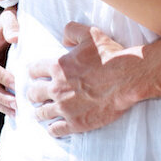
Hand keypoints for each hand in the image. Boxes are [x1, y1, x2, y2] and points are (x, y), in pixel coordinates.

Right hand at [0, 6, 18, 116]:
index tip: (17, 83)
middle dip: (2, 96)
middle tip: (18, 103)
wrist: (4, 30)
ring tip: (18, 111)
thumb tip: (15, 38)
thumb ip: (11, 25)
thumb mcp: (9, 18)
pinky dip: (3, 105)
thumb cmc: (7, 23)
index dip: (2, 77)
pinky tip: (15, 112)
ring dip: (2, 105)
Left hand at [26, 21, 141, 136]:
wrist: (127, 78)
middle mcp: (57, 88)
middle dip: (33, 93)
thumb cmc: (109, 55)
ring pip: (41, 113)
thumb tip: (63, 39)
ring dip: (39, 112)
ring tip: (39, 113)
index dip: (33, 73)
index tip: (35, 76)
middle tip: (34, 95)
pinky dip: (52, 128)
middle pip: (33, 93)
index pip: (33, 71)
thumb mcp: (88, 33)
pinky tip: (52, 127)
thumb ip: (71, 31)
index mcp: (57, 66)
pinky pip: (56, 129)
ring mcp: (66, 107)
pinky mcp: (77, 123)